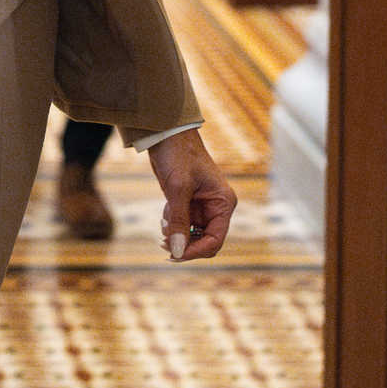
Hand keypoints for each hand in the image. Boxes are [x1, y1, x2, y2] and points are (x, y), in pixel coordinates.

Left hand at [146, 128, 234, 259]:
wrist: (165, 133)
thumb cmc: (177, 154)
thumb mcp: (177, 189)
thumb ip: (178, 221)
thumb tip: (177, 251)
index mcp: (223, 203)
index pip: (215, 240)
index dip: (196, 251)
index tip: (175, 255)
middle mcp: (216, 207)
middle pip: (203, 240)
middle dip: (184, 244)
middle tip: (163, 244)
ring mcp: (201, 206)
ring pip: (190, 234)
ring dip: (176, 233)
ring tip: (163, 222)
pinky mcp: (187, 202)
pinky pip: (181, 223)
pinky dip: (171, 224)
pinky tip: (164, 214)